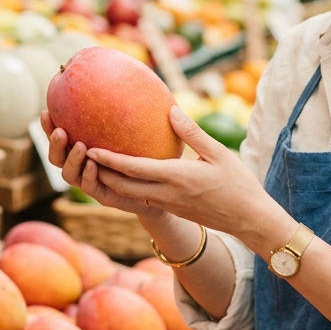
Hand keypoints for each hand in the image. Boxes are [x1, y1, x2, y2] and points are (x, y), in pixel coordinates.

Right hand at [40, 110, 164, 220]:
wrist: (158, 185)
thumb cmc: (147, 153)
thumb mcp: (140, 128)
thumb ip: (131, 107)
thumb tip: (131, 72)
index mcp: (84, 147)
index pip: (61, 136)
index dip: (50, 126)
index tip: (47, 111)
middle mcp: (82, 164)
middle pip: (57, 156)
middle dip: (54, 143)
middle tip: (61, 130)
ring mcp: (91, 181)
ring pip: (68, 174)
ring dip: (71, 159)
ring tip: (81, 146)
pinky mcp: (103, 195)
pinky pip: (90, 186)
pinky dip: (88, 175)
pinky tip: (94, 164)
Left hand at [81, 106, 294, 255]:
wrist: (249, 220)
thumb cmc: (238, 184)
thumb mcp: (219, 153)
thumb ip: (192, 132)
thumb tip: (170, 109)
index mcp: (176, 178)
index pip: (134, 169)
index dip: (109, 160)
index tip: (89, 147)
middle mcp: (166, 194)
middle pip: (122, 186)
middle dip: (99, 172)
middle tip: (81, 154)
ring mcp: (168, 204)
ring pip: (129, 195)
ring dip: (109, 182)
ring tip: (94, 164)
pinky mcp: (172, 208)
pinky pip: (141, 198)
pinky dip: (126, 187)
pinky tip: (122, 174)